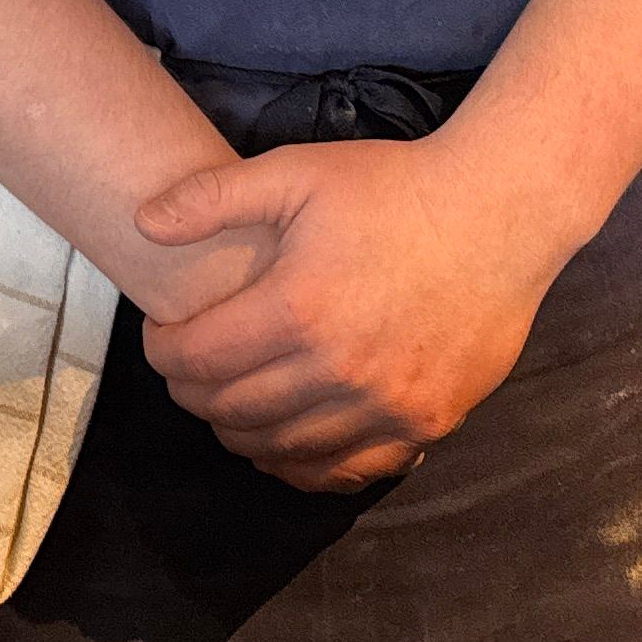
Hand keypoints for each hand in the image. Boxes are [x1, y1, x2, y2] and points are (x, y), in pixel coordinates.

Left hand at [131, 138, 561, 491]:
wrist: (499, 214)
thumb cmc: (393, 188)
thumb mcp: (295, 171)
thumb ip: (212, 198)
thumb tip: (143, 222)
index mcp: (298, 308)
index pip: (198, 359)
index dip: (163, 353)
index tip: (160, 336)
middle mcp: (339, 370)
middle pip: (234, 411)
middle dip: (194, 394)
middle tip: (187, 370)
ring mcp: (388, 406)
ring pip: (285, 449)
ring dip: (241, 432)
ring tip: (228, 403)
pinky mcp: (427, 423)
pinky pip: (350, 470)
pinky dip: (306, 464)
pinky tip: (287, 442)